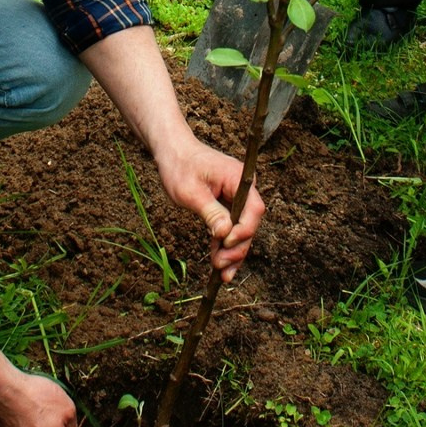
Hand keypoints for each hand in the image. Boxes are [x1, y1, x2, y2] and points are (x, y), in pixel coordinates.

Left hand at [155, 137, 266, 280]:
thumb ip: (211, 212)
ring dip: (232, 252)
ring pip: (241, 230)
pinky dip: (224, 245)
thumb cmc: (180, 167)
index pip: (253, 209)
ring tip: (222, 274)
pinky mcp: (227, 204)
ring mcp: (236, 197)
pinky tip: (219, 263)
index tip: (226, 244)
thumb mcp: (191, 192)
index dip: (244, 230)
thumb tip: (225, 234)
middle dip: (237, 247)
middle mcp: (242, 188)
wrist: (172, 152)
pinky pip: (230, 228)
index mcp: (239, 178)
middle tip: (221, 266)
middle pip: (249, 223)